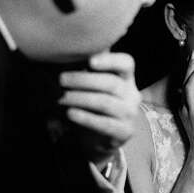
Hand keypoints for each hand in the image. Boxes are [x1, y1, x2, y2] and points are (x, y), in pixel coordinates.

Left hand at [58, 51, 140, 165]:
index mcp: (126, 78)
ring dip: (80, 98)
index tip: (90, 61)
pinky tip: (70, 113)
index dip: (110, 60)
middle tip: (61, 80)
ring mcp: (130, 113)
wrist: (100, 138)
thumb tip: (66, 53)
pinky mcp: (125, 131)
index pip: (126, 63)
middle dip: (83, 80)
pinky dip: (85, 117)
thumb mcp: (93, 86)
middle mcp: (132, 94)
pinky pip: (105, 123)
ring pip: (105, 102)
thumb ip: (87, 70)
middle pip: (111, 83)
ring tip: (61, 98)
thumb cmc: (93, 105)